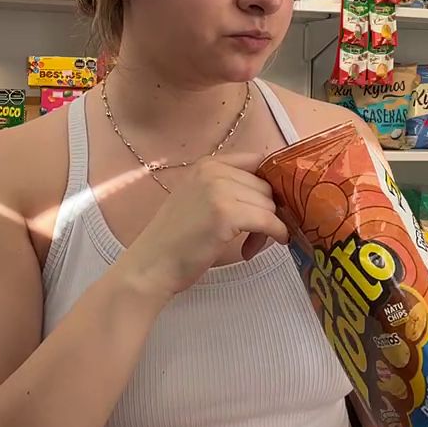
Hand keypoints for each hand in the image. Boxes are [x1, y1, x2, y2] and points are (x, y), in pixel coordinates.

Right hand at [119, 154, 288, 302]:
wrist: (151, 265)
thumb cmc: (174, 240)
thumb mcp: (198, 200)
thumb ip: (228, 188)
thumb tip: (273, 194)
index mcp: (207, 164)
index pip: (257, 161)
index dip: (270, 184)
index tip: (270, 205)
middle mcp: (213, 171)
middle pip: (265, 185)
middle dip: (267, 210)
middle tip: (255, 236)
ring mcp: (219, 190)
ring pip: (269, 204)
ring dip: (268, 227)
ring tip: (249, 245)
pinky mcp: (227, 215)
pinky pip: (269, 221)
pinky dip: (277, 234)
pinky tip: (268, 245)